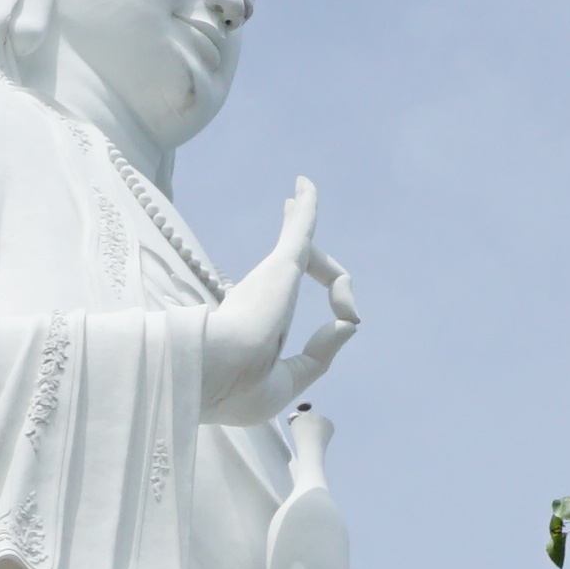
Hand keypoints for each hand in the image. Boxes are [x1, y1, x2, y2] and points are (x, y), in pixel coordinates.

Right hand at [198, 178, 358, 425]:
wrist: (219, 371)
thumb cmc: (242, 385)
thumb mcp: (290, 380)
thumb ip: (318, 355)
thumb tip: (350, 323)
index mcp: (256, 324)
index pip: (285, 296)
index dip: (322, 293)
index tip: (349, 320)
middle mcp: (262, 296)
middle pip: (292, 261)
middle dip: (300, 242)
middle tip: (295, 214)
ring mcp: (273, 277)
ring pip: (299, 241)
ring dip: (304, 218)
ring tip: (301, 189)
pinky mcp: (284, 263)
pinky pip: (302, 226)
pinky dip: (307, 205)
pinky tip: (305, 183)